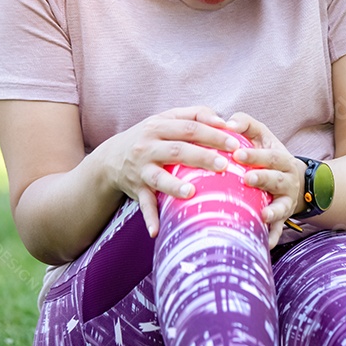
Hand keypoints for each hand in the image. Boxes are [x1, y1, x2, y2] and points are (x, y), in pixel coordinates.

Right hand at [100, 106, 239, 236]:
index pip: (190, 128)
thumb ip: (196, 114)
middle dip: (201, 157)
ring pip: (158, 177)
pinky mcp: (136, 189)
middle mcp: (148, 147)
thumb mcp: (168, 118)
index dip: (213, 135)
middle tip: (224, 165)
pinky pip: (143, 205)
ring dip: (174, 186)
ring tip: (191, 191)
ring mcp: (141, 169)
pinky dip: (149, 217)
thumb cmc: (151, 136)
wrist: (111, 158)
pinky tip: (156, 231)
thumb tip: (225, 122)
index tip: (235, 144)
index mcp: (159, 126)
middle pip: (177, 150)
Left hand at [225, 112, 306, 247]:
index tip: (237, 153)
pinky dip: (273, 237)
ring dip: (273, 210)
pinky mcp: (282, 219)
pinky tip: (266, 245)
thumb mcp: (262, 136)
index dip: (255, 154)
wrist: (296, 181)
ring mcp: (285, 200)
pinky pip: (278, 230)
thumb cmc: (268, 156)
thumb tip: (226, 122)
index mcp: (281, 159)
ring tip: (262, 214)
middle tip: (246, 178)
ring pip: (281, 206)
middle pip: (276, 178)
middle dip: (263, 178)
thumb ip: (245, 124)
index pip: (269, 155)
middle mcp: (286, 180)